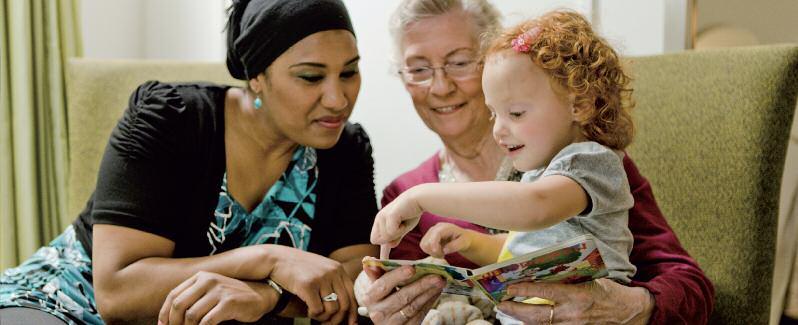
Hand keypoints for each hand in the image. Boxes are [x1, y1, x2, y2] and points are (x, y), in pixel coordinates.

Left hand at [158, 271, 274, 324]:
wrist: (261, 296)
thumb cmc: (232, 298)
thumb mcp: (211, 292)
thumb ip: (194, 298)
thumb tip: (171, 317)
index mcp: (200, 277)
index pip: (174, 295)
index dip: (165, 313)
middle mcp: (208, 280)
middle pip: (179, 305)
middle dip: (174, 323)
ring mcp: (219, 291)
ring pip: (192, 315)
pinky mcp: (228, 303)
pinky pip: (207, 322)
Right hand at [268, 245, 356, 324]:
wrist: (277, 258)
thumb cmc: (298, 268)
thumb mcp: (320, 271)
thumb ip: (332, 284)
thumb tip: (344, 309)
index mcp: (338, 269)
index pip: (352, 294)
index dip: (353, 312)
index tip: (351, 324)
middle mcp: (332, 272)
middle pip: (344, 304)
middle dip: (337, 319)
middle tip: (327, 324)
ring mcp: (321, 278)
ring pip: (331, 309)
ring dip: (323, 317)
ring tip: (314, 314)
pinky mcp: (308, 285)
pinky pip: (317, 310)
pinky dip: (313, 315)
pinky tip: (308, 311)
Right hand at [361, 265, 444, 323]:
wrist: (386, 323)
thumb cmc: (383, 299)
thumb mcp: (377, 288)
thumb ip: (376, 273)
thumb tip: (368, 259)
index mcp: (370, 298)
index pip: (383, 285)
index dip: (397, 276)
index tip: (412, 268)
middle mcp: (379, 312)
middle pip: (402, 297)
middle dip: (421, 285)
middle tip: (436, 276)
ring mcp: (392, 323)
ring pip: (413, 306)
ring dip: (429, 293)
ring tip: (440, 282)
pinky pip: (420, 314)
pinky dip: (430, 302)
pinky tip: (437, 292)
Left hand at [371, 191, 422, 247]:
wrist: (419, 199)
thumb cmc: (412, 212)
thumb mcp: (403, 228)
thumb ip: (396, 237)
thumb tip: (390, 246)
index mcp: (380, 221)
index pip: (374, 239)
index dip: (381, 248)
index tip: (385, 258)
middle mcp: (379, 218)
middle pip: (377, 240)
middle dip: (390, 239)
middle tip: (401, 229)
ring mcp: (382, 216)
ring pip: (386, 237)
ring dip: (398, 233)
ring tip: (404, 221)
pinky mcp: (389, 216)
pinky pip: (392, 232)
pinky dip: (401, 230)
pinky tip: (405, 220)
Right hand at [419, 223, 473, 257]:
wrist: (462, 238)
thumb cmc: (463, 239)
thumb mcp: (463, 243)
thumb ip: (454, 246)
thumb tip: (444, 250)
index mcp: (445, 227)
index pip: (436, 234)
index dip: (434, 244)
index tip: (437, 253)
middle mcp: (436, 228)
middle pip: (427, 240)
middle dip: (434, 251)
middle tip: (443, 255)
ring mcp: (430, 232)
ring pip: (424, 244)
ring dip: (431, 252)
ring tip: (440, 254)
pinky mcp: (428, 237)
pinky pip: (424, 246)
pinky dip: (429, 251)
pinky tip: (437, 252)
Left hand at [497, 278, 654, 324]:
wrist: (629, 313)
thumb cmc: (608, 292)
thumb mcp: (589, 279)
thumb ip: (567, 277)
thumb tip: (541, 270)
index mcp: (578, 295)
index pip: (544, 292)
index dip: (524, 290)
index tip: (509, 287)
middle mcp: (572, 314)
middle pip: (536, 315)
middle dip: (515, 309)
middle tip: (501, 303)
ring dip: (521, 319)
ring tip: (508, 311)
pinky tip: (526, 321)